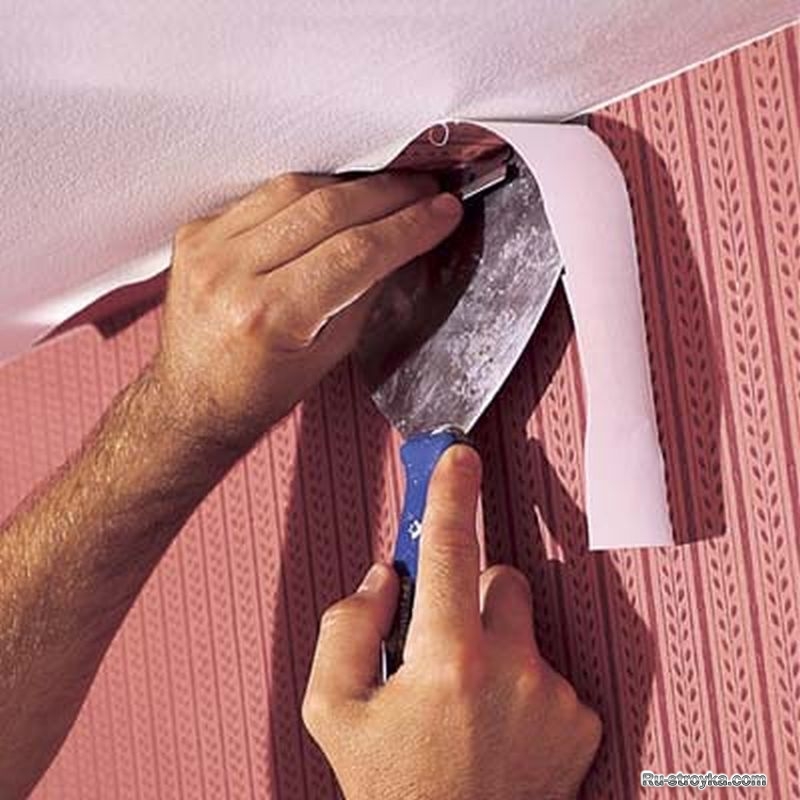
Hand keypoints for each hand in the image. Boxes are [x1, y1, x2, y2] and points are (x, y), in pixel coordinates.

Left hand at [153, 172, 462, 447]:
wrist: (192, 401)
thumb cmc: (257, 393)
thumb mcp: (329, 354)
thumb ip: (366, 294)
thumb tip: (402, 242)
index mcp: (269, 316)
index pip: (357, 251)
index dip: (409, 226)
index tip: (442, 213)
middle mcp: (232, 275)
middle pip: (329, 209)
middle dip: (389, 195)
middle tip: (426, 192)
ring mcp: (208, 248)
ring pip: (297, 189)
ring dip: (353, 184)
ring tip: (390, 190)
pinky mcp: (197, 232)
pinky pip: (265, 195)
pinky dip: (309, 191)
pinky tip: (338, 196)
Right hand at [303, 446, 601, 799]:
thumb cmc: (391, 791)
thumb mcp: (334, 711)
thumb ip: (347, 627)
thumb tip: (386, 578)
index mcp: (447, 660)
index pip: (448, 548)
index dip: (449, 493)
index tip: (457, 458)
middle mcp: (513, 671)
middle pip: (498, 577)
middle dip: (469, 594)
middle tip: (441, 643)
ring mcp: (554, 697)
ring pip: (523, 624)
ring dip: (496, 642)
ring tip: (468, 700)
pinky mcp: (581, 721)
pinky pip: (549, 669)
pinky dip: (523, 683)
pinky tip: (498, 727)